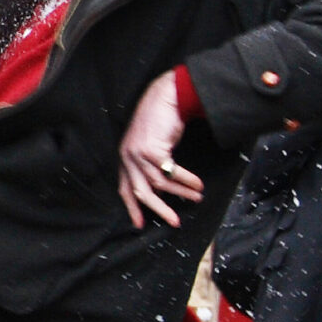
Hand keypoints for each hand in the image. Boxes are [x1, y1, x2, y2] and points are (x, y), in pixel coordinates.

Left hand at [116, 72, 201, 229]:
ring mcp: (137, 154)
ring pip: (159, 184)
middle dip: (159, 209)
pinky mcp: (150, 149)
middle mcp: (127, 158)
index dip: (132, 208)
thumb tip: (162, 189)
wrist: (166, 96)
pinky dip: (186, 180)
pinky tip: (197, 185)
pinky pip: (170, 172)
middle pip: (141, 192)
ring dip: (181, 193)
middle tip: (174, 221)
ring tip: (197, 197)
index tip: (140, 224)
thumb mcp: (151, 145)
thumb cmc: (161, 121)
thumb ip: (150, 165)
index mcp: (125, 159)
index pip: (124, 189)